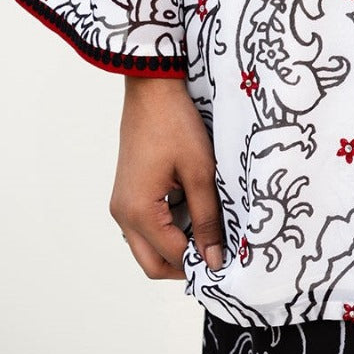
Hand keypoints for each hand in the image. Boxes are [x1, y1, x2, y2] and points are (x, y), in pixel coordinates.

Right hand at [109, 76, 223, 279]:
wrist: (152, 89)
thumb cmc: (176, 124)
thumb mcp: (200, 171)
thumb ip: (207, 219)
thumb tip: (215, 259)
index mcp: (138, 212)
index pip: (171, 257)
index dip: (202, 264)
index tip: (230, 262)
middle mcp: (123, 214)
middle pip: (153, 262)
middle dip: (185, 264)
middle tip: (219, 253)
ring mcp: (122, 204)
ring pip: (148, 245)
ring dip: (177, 245)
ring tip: (211, 230)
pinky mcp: (128, 192)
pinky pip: (146, 225)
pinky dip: (169, 228)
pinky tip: (195, 211)